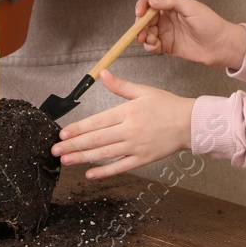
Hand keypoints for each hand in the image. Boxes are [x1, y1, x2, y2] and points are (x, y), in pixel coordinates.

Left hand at [52, 70, 193, 178]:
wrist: (190, 123)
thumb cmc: (167, 105)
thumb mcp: (143, 91)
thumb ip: (120, 85)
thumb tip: (102, 73)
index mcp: (127, 112)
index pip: (96, 121)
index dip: (77, 129)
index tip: (62, 134)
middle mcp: (129, 130)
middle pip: (96, 139)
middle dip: (73, 145)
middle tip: (55, 150)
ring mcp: (135, 147)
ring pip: (104, 154)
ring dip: (82, 158)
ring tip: (66, 161)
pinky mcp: (142, 159)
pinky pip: (120, 167)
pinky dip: (104, 172)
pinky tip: (89, 173)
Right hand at [134, 0, 245, 69]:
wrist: (220, 46)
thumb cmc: (210, 23)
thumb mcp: (192, 7)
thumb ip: (171, 1)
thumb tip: (152, 0)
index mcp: (172, 5)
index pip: (151, 0)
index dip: (143, 4)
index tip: (140, 12)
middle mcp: (167, 17)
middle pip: (145, 17)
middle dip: (140, 23)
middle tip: (141, 31)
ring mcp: (166, 32)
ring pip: (146, 31)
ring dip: (143, 35)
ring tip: (149, 40)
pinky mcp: (167, 46)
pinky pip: (152, 45)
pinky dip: (149, 46)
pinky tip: (155, 46)